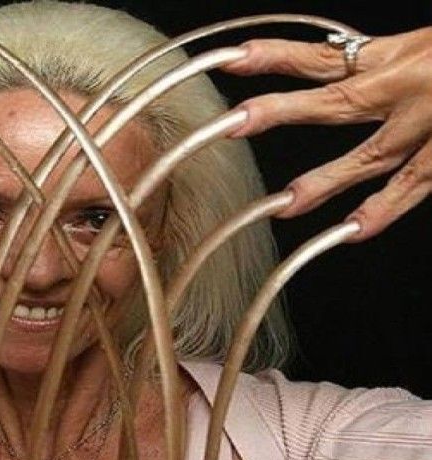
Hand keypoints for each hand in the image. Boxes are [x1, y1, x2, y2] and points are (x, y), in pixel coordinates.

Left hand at [222, 27, 431, 240]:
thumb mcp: (421, 44)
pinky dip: (388, 208)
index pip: (320, 55)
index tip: (231, 61)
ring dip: (326, 179)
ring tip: (284, 204)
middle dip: (281, 111)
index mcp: (395, 55)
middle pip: (332, 101)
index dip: (274, 57)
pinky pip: (420, 182)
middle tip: (234, 123)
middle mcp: (407, 85)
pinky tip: (356, 231)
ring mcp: (431, 121)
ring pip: (371, 153)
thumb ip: (385, 60)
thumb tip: (341, 68)